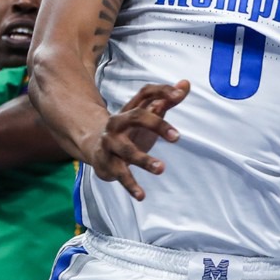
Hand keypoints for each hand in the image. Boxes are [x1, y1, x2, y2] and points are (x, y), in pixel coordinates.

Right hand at [85, 80, 189, 201]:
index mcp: (131, 109)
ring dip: (144, 159)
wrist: (94, 146)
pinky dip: (131, 185)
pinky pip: (120, 174)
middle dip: (157, 125)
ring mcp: (111, 143)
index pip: (146, 93)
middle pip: (137, 116)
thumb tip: (186, 83)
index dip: (162, 91)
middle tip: (177, 137)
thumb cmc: (129, 131)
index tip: (180, 95)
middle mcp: (119, 122)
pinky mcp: (107, 163)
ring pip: (127, 149)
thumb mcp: (147, 116)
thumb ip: (166, 101)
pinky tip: (141, 195)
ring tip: (161, 168)